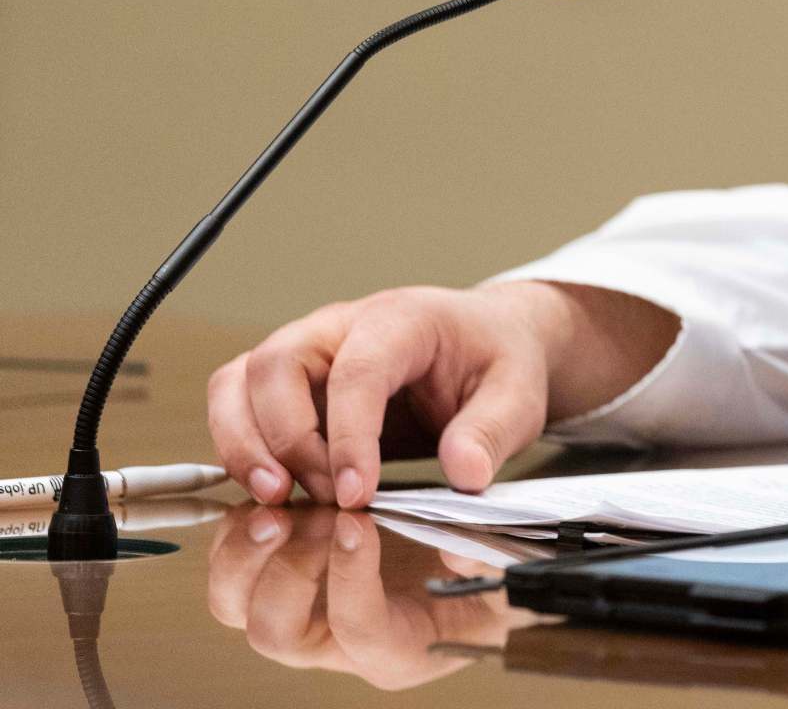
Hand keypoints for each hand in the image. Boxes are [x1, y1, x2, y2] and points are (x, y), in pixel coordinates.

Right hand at [205, 280, 672, 508]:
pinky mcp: (288, 383)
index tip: (358, 495)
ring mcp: (306, 351)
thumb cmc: (496, 361)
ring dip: (245, 445)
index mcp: (401, 320)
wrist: (486, 343)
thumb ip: (493, 431)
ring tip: (279, 500)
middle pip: (274, 366)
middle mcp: (339, 326)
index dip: (349, 437)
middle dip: (285, 440)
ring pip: (238, 383)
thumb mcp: (518, 395)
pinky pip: (236, 405)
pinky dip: (239, 449)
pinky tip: (273, 493)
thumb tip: (466, 474)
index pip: (357, 372)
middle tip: (322, 499)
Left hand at [205, 504, 529, 688]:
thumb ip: (489, 556)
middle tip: (312, 513)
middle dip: (285, 569)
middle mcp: (341, 641)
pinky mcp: (288, 572)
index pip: (357, 630)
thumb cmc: (501, 567)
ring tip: (281, 501)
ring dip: (249, 551)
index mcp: (400, 651)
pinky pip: (237, 560)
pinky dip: (242, 524)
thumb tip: (458, 550)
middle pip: (274, 630)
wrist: (485, 547)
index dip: (351, 577)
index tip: (362, 519)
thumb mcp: (515, 562)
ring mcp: (308, 609)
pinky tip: (277, 487)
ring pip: (238, 601)